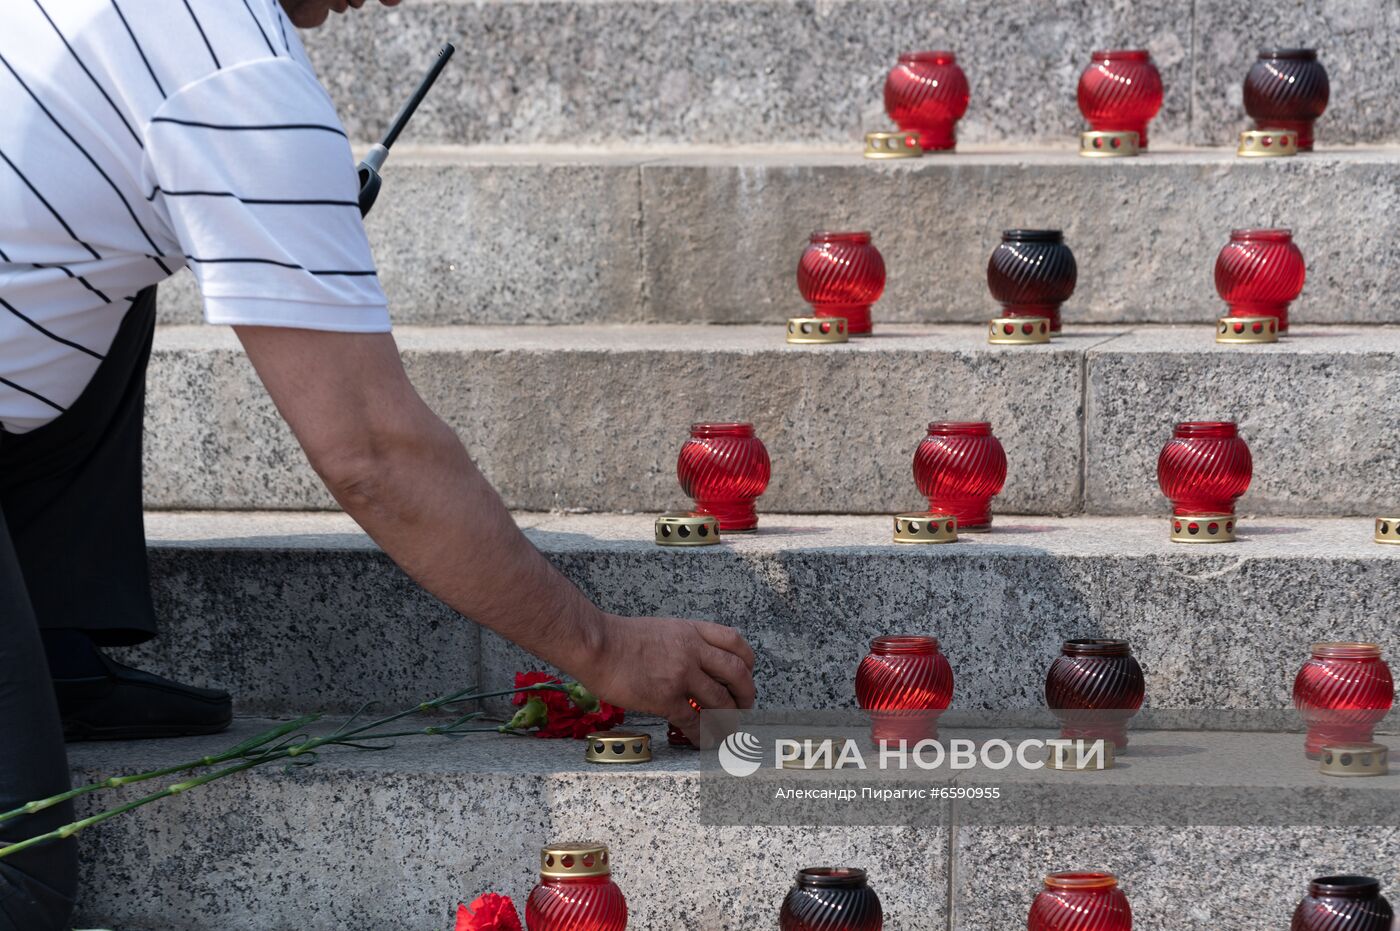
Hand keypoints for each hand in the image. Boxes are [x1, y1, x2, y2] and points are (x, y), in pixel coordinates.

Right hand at [576, 614, 756, 728]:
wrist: (595, 644)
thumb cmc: (620, 637)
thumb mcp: (663, 628)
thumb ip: (684, 642)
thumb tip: (697, 663)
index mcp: (691, 631)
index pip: (735, 642)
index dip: (747, 662)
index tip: (747, 675)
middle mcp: (692, 651)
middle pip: (737, 673)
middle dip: (746, 694)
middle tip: (745, 707)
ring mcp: (681, 674)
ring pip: (720, 701)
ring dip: (729, 719)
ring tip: (729, 729)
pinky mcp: (665, 697)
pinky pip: (694, 721)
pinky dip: (703, 735)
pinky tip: (703, 742)